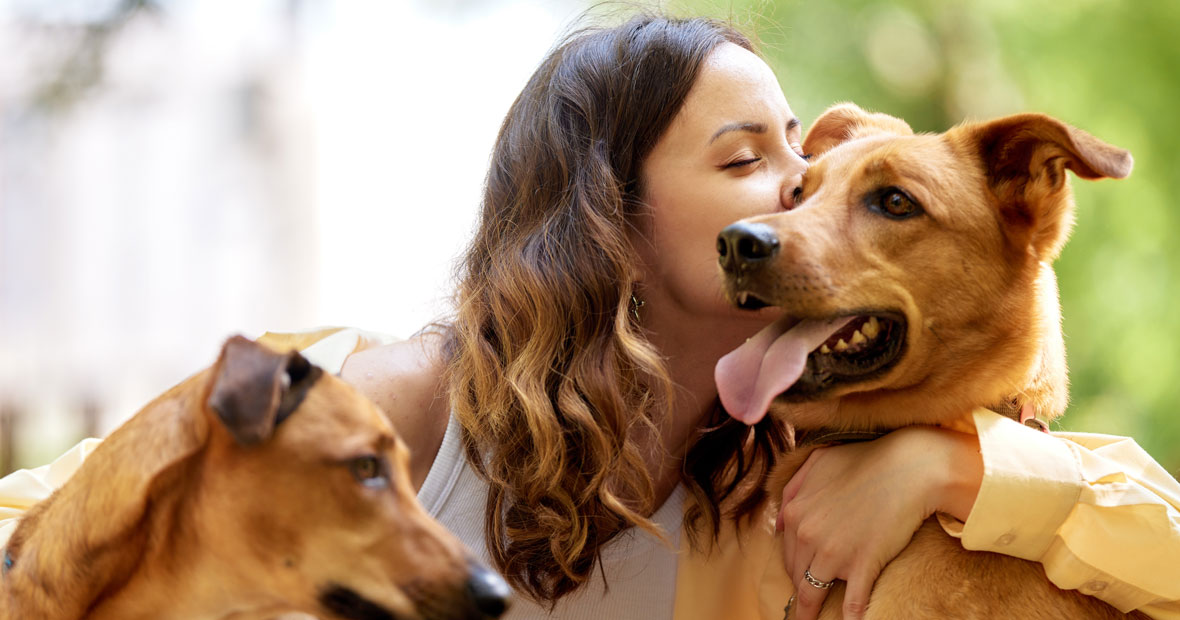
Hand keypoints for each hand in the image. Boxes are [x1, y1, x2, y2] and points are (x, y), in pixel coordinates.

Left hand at [777, 426, 981, 619]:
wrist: (909, 468)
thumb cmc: (866, 461)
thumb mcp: (818, 462)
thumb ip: (792, 488)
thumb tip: (778, 522)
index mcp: (796, 512)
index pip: (787, 552)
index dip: (794, 567)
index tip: (799, 577)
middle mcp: (807, 535)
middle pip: (797, 574)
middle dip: (800, 588)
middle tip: (806, 602)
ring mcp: (834, 553)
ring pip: (812, 593)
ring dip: (809, 611)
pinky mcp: (862, 565)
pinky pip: (851, 602)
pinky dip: (849, 618)